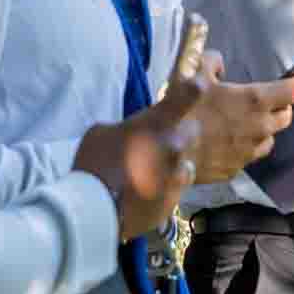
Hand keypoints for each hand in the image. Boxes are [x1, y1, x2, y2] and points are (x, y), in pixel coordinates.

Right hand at [73, 64, 205, 239]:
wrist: (96, 209)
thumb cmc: (94, 164)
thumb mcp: (102, 132)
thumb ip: (126, 128)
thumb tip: (132, 134)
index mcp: (157, 123)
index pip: (188, 95)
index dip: (194, 87)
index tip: (199, 84)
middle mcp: (175, 145)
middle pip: (190, 132)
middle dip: (177, 134)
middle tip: (157, 142)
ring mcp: (177, 174)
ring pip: (184, 162)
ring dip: (172, 164)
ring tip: (149, 173)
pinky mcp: (174, 199)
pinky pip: (175, 187)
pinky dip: (165, 187)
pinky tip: (145, 193)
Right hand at [186, 52, 293, 181]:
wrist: (162, 152)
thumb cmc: (182, 107)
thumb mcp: (193, 72)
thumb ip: (211, 63)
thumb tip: (218, 64)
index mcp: (255, 100)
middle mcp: (259, 127)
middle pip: (286, 118)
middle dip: (282, 107)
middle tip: (268, 100)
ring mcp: (248, 152)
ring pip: (269, 140)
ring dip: (264, 130)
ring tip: (247, 123)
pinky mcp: (234, 170)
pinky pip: (247, 156)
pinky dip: (243, 148)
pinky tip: (226, 143)